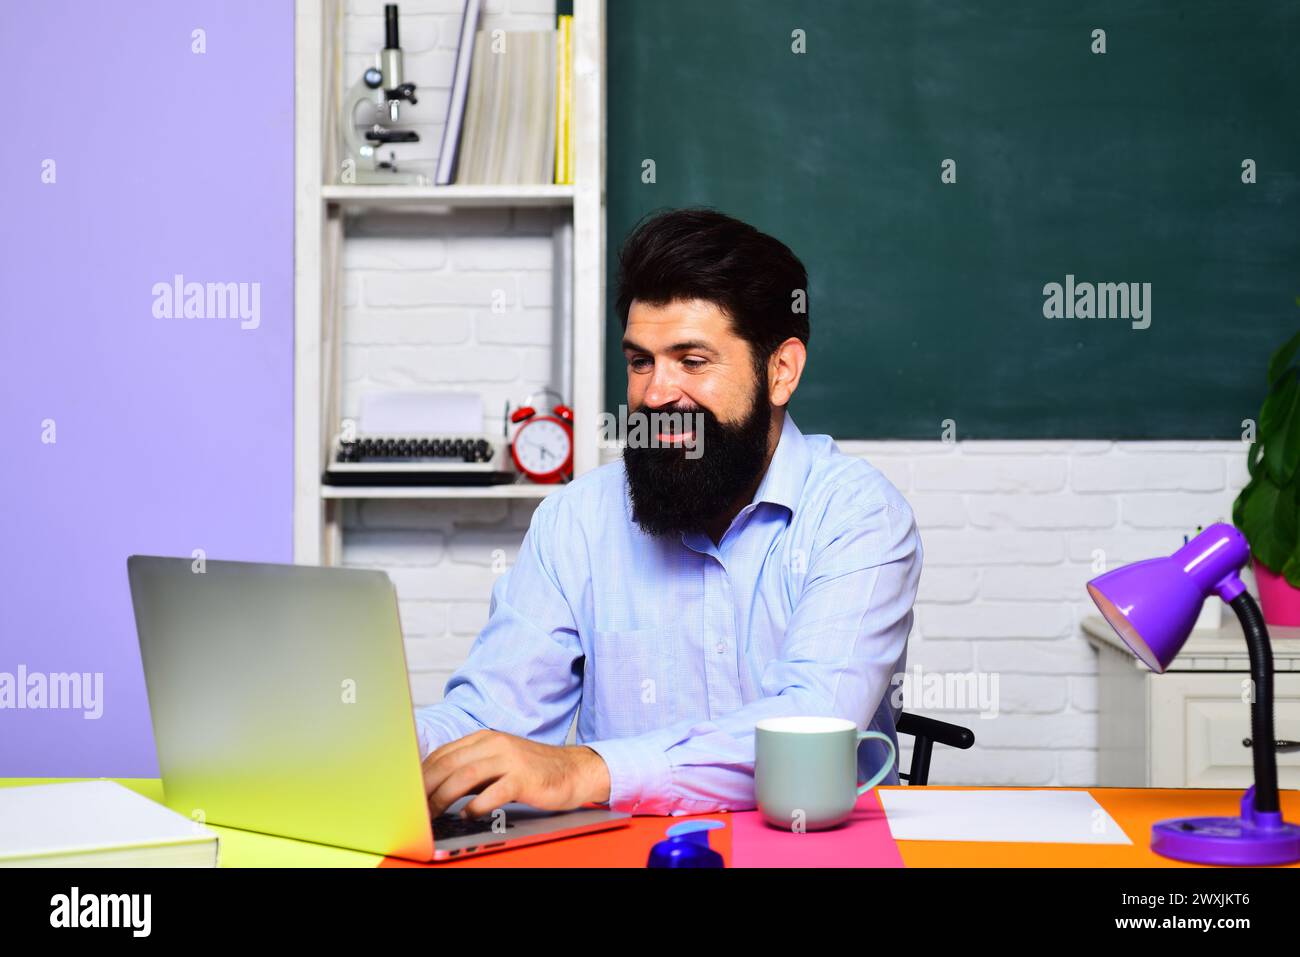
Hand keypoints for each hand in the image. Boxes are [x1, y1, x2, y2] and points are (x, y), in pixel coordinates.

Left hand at [422, 729, 610, 818]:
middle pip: (449, 763)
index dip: (422, 774)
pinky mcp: (524, 777)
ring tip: (432, 814)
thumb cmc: (532, 772)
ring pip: (465, 775)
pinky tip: (468, 815)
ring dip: (443, 797)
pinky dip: (476, 805)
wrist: (574, 770)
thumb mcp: (498, 763)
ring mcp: (510, 759)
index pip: (443, 754)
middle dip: (426, 787)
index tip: (408, 794)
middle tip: (414, 809)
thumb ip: (470, 770)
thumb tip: (435, 788)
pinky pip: (493, 791)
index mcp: (485, 738)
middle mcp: (495, 743)